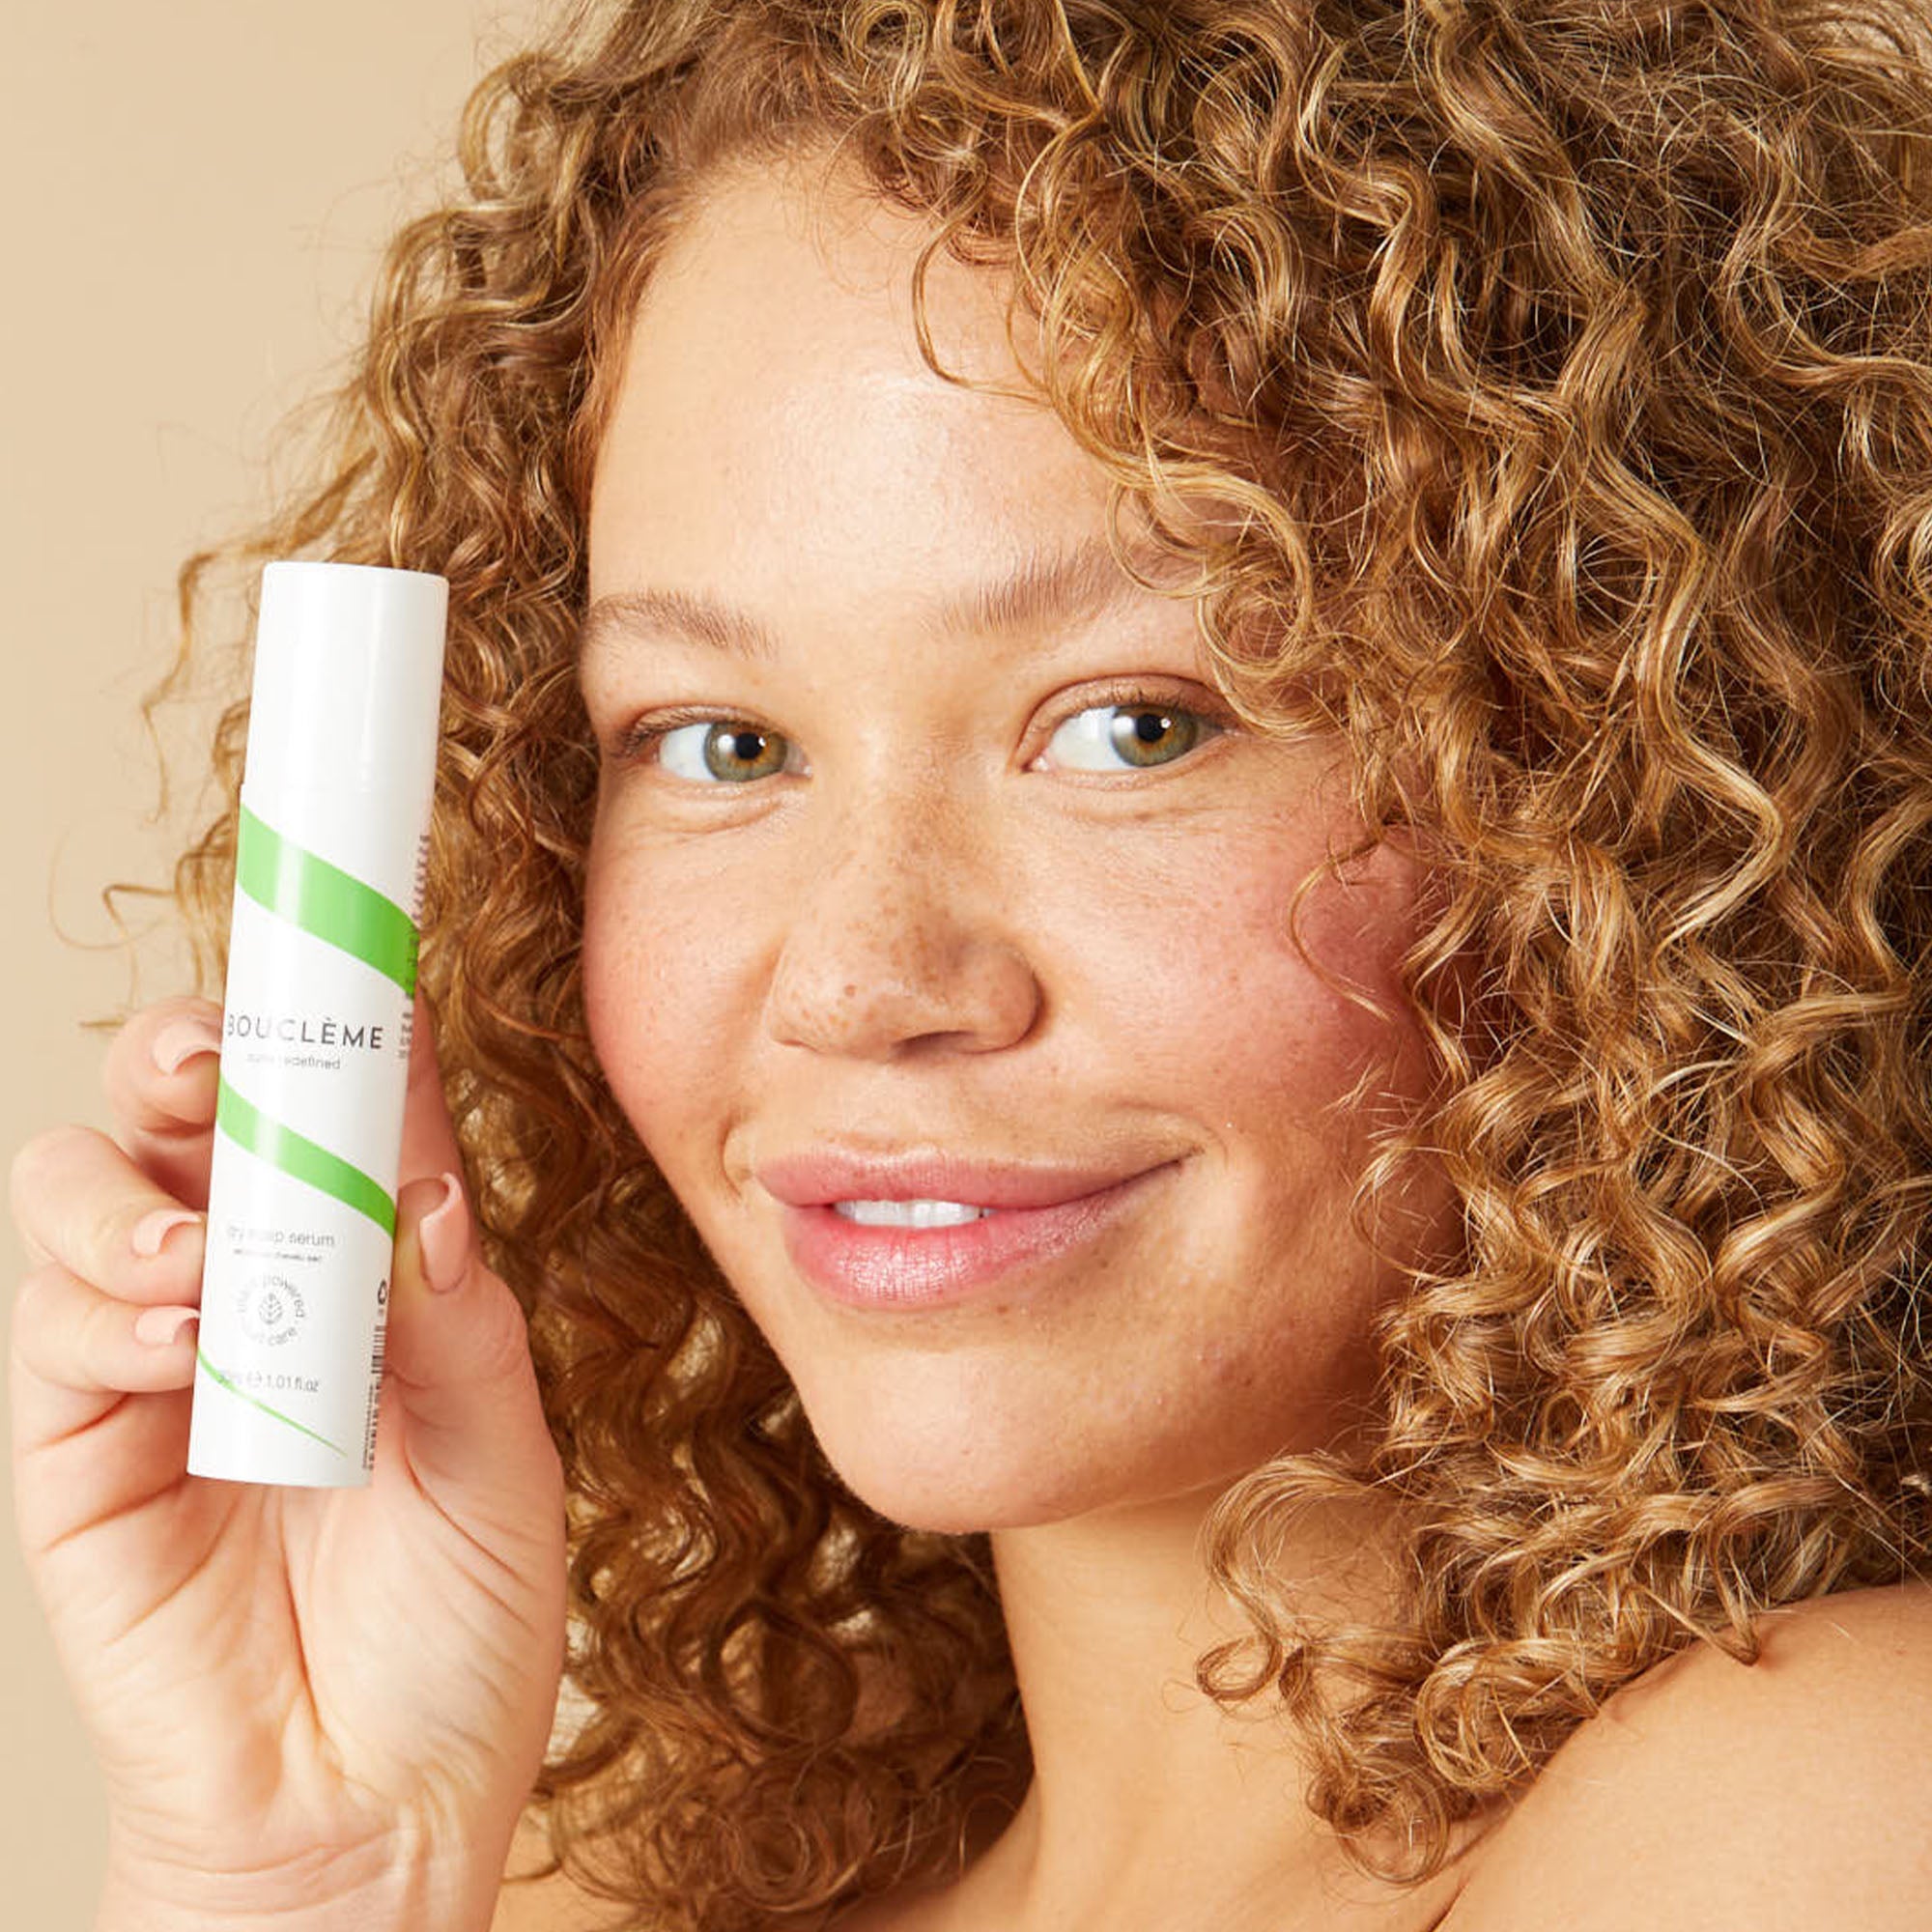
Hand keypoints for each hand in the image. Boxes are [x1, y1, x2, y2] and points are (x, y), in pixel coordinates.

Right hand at [9, 994, 567, 1928]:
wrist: (375, 1811)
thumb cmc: (456, 1628)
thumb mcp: (501, 1452)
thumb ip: (455, 1313)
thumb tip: (423, 1176)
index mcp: (359, 1273)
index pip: (327, 1113)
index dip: (331, 1024)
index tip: (357, 945)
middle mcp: (245, 1291)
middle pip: (175, 1115)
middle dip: (188, 1052)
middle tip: (224, 1053)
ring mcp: (147, 1363)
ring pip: (81, 1192)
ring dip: (135, 1192)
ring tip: (207, 1263)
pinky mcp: (74, 1450)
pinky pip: (51, 1333)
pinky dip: (106, 1310)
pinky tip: (180, 1343)